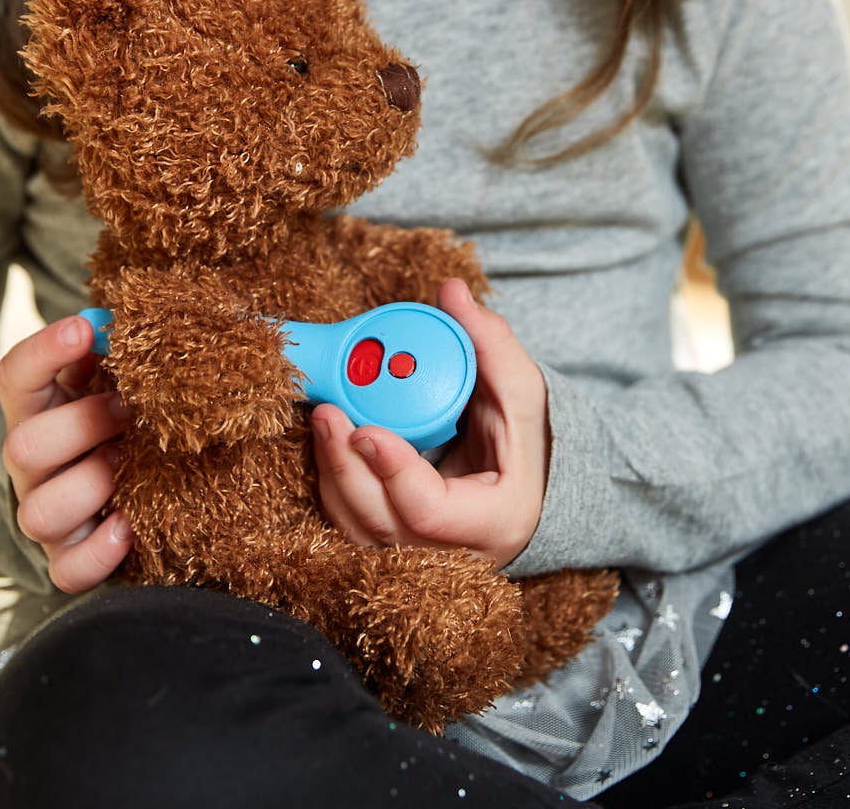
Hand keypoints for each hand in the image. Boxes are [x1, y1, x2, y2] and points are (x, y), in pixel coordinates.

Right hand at [0, 315, 133, 592]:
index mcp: (35, 411)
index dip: (44, 351)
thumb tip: (118, 324)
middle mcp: (30, 466)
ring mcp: (44, 514)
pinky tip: (129, 525)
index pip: (17, 376)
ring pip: (38, 513)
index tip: (84, 329)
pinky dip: (100, 552)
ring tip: (128, 466)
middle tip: (127, 411)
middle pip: (23, 448)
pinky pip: (68, 571)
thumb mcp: (101, 382)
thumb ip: (106, 355)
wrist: (99, 490)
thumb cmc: (109, 420)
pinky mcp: (67, 559)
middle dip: (81, 425)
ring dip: (90, 486)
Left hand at [311, 279, 548, 566]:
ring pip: (357, 531)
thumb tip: (452, 291)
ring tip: (323, 418)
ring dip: (332, 473)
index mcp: (494, 521)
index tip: (366, 429)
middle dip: (345, 468)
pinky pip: (350, 524)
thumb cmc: (526, 440)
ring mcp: (418, 558)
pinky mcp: (392, 545)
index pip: (430, 512)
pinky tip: (330, 440)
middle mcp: (453, 554)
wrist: (524, 483)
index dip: (394, 472)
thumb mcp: (521, 391)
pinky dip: (335, 482)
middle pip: (381, 524)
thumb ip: (491, 343)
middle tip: (328, 412)